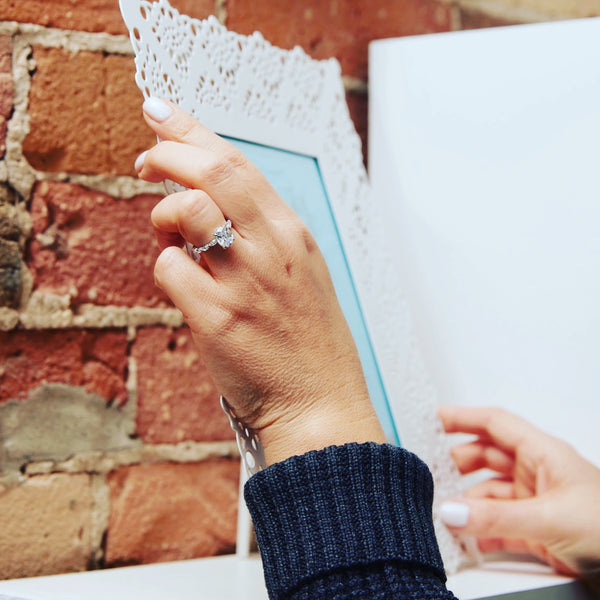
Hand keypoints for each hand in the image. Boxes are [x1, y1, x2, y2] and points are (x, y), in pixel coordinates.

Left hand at [136, 98, 385, 464]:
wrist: (321, 404)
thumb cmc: (309, 344)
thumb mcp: (301, 275)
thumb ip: (262, 238)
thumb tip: (207, 209)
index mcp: (294, 235)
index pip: (240, 163)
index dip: (194, 131)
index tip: (163, 112)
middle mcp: (273, 248)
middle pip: (213, 170)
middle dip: (168, 151)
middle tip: (146, 157)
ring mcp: (246, 281)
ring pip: (186, 211)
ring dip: (163, 214)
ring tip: (165, 232)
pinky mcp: (218, 318)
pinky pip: (170, 268)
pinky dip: (165, 266)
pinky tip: (182, 281)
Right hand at [439, 406, 599, 578]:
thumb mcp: (550, 518)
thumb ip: (497, 517)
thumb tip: (453, 511)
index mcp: (544, 453)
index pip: (496, 424)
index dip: (464, 417)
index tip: (435, 418)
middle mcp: (537, 472)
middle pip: (486, 456)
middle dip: (458, 463)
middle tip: (432, 472)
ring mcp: (535, 501)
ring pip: (489, 493)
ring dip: (467, 503)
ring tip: (448, 513)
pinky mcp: (536, 531)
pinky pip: (497, 524)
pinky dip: (479, 530)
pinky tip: (468, 538)